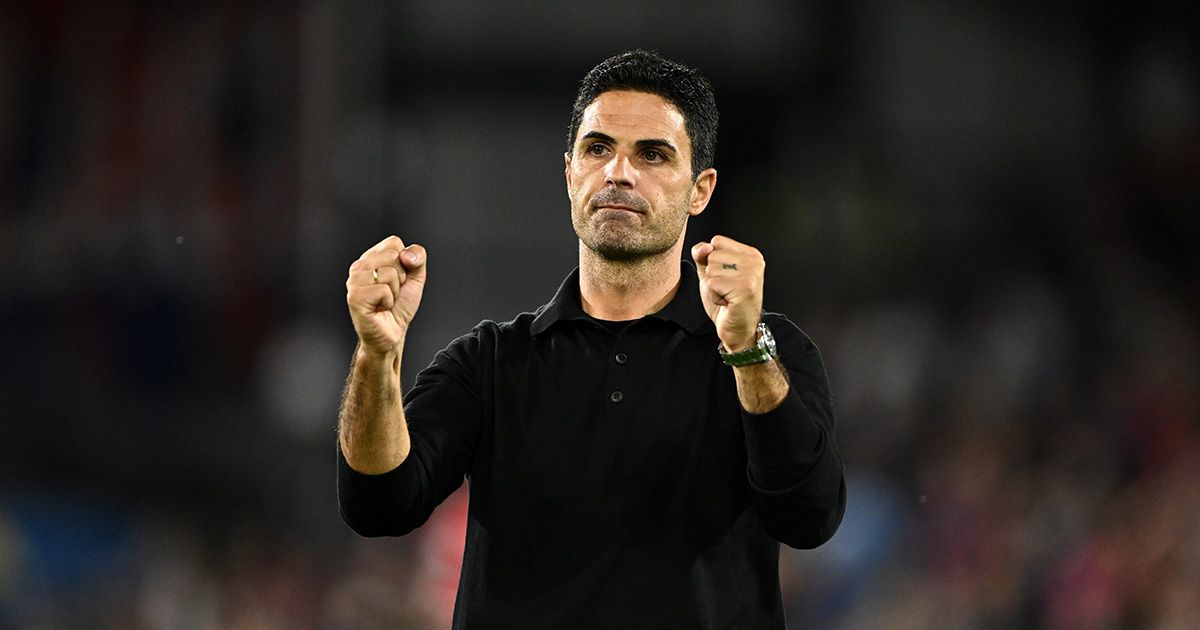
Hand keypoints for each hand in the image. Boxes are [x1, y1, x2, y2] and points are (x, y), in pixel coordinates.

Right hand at [346, 236, 427, 356]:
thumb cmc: (400, 306)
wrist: (393, 333)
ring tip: (385, 302)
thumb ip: (418, 258)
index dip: (404, 262)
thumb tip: (406, 254)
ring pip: (389, 273)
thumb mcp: (415, 277)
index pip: (394, 242)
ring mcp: (354, 282)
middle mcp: (358, 267)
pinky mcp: (355, 297)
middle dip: (401, 278)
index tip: (397, 280)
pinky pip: (384, 290)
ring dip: (395, 292)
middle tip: (391, 293)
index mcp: (370, 258)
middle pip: (393, 256)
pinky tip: (380, 309)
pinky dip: (389, 302)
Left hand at [691, 235, 763, 351]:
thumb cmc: (726, 302)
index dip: (712, 261)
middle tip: (727, 290)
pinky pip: (712, 283)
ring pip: (711, 270)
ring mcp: (752, 273)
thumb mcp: (711, 273)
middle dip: (712, 276)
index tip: (725, 277)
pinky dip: (714, 296)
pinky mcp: (745, 287)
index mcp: (750, 253)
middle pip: (712, 255)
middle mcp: (755, 261)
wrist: (737, 329)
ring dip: (713, 287)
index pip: (716, 241)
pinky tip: (727, 302)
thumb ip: (703, 255)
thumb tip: (704, 247)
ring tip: (727, 296)